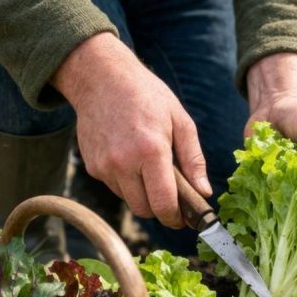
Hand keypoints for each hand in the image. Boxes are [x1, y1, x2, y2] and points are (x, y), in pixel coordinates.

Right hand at [52, 33, 209, 228]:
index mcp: (151, 151)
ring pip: (129, 200)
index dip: (175, 217)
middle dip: (160, 208)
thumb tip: (204, 192)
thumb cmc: (147, 96)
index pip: (163, 204)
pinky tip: (130, 157)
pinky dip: (126, 182)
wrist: (101, 78)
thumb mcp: (180, 121)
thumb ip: (194, 160)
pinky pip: (114, 187)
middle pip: (144, 210)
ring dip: (142, 194)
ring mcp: (104, 166)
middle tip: (170, 195)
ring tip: (148, 166)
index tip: (183, 219)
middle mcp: (123, 163)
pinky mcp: (92, 166)